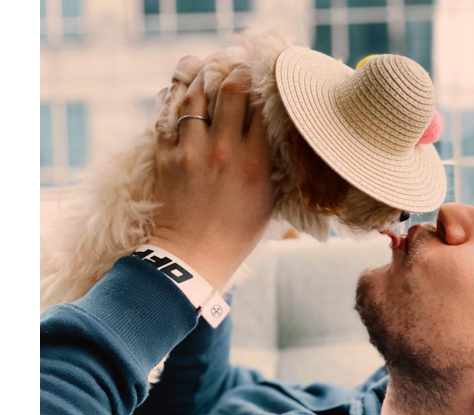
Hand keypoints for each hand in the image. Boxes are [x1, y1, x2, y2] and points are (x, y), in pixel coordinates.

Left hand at [148, 55, 274, 289]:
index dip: (266, 85)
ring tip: (211, 72)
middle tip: (240, 68)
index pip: (263, 106)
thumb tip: (277, 131)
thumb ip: (273, 164)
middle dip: (237, 71)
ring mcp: (190, 152)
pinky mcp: (166, 157)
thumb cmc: (237, 234)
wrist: (192, 257)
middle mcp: (222, 151)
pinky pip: (167, 115)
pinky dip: (175, 99)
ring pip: (195, 95)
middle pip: (231, 89)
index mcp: (254, 162)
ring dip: (204, 77)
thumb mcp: (268, 200)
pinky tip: (184, 93)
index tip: (267, 79)